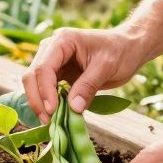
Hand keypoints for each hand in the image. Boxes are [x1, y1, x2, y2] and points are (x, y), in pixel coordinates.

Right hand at [22, 27, 145, 120]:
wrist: (129, 48)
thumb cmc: (120, 50)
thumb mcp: (106, 66)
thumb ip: (88, 86)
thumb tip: (73, 108)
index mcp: (62, 41)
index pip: (44, 67)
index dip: (45, 90)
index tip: (52, 110)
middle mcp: (52, 49)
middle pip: (33, 75)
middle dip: (37, 99)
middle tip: (47, 120)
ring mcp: (54, 62)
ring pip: (36, 84)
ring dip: (39, 103)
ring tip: (49, 121)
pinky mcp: (59, 74)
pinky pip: (47, 90)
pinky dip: (48, 103)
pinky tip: (54, 116)